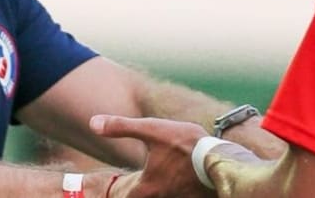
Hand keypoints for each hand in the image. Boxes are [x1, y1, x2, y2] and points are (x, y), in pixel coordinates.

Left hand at [92, 115, 214, 197]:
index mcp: (146, 189)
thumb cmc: (185, 144)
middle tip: (137, 186)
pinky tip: (180, 181)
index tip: (119, 189)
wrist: (222, 157)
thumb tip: (92, 123)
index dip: (120, 194)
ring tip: (158, 181)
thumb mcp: (152, 130)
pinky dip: (177, 192)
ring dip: (159, 193)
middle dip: (139, 193)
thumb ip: (121, 127)